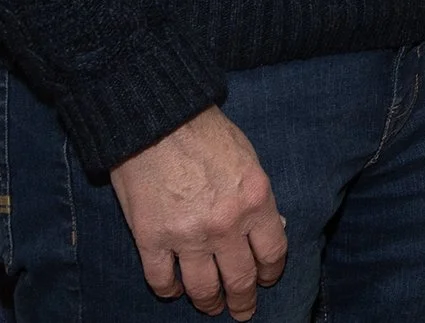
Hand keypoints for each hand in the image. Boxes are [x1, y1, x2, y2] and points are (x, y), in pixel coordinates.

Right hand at [110, 106, 285, 318]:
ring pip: (203, 288)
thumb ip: (259, 198)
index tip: (265, 279)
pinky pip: (162, 280)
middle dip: (243, 301)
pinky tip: (173, 290)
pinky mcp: (152, 239)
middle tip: (242, 311)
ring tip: (211, 305)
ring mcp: (187, 236)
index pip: (273, 252)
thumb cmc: (206, 134)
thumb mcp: (249, 160)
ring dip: (209, 302)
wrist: (157, 120)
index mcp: (255, 201)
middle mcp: (225, 225)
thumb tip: (270, 227)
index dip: (270, 272)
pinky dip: (169, 290)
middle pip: (240, 278)